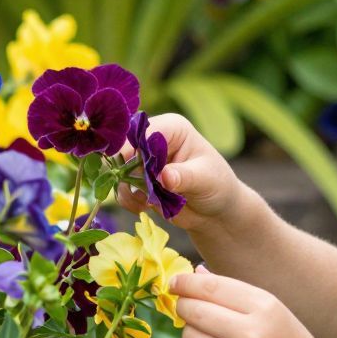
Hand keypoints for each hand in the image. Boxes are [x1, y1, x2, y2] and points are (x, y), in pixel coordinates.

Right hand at [118, 113, 241, 235]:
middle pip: (124, 149)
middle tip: (146, 191)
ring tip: (151, 201)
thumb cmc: (217, 185)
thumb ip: (184, 176)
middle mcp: (153, 140)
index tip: (137, 172)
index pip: (143, 132)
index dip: (133, 150)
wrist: (215, 210)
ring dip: (130, 189)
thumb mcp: (205, 179)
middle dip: (129, 173)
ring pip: (119, 171)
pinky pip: (121, 189)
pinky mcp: (137, 180)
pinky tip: (147, 207)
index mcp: (172, 128)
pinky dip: (129, 200)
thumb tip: (164, 177)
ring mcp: (143, 160)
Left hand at [169, 266, 332, 337]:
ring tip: (207, 332)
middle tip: (184, 305)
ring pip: (190, 337)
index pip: (212, 287)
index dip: (186, 283)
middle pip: (195, 311)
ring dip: (190, 331)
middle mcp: (251, 334)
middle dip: (183, 305)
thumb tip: (193, 274)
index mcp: (265, 308)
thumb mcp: (271, 309)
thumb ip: (233, 291)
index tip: (175, 282)